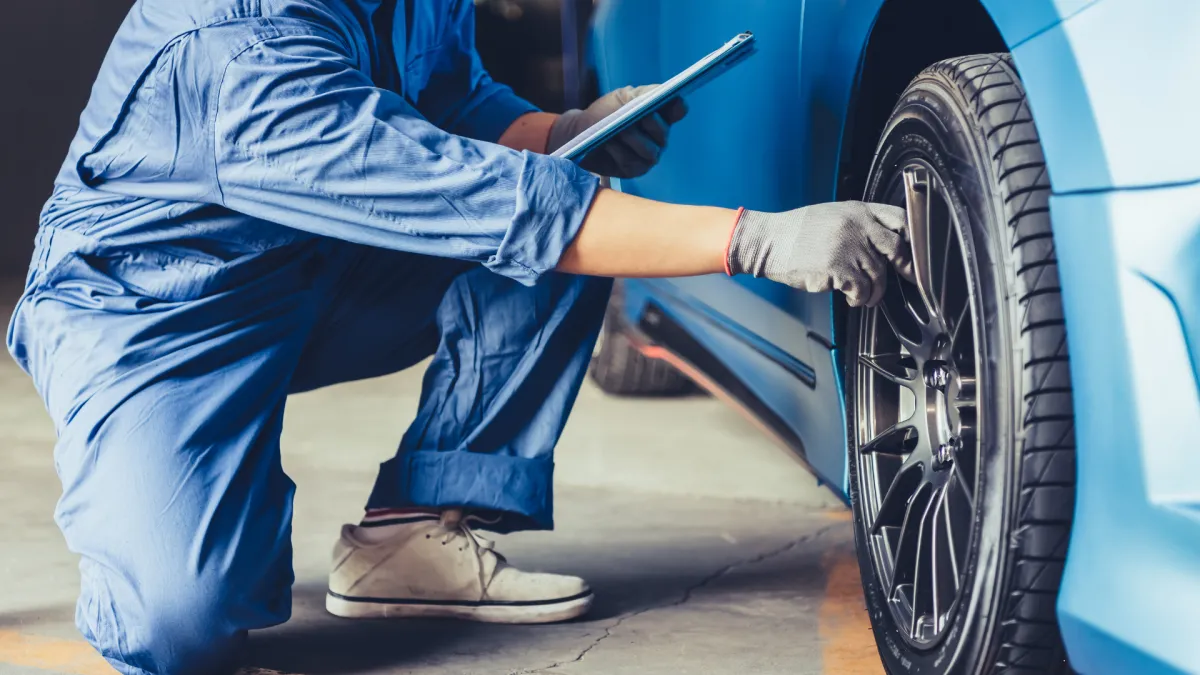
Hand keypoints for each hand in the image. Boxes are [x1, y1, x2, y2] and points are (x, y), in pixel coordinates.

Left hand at [546, 85, 687, 178]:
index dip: (677, 106)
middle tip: (640, 116)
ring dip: (632, 138)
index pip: (677, 110)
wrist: (581, 132)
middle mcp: (659, 137)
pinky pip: (631, 161)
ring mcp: (648, 156)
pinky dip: (618, 151)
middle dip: (651, 124)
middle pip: (663, 132)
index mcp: (660, 115)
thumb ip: (642, 95)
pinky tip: (607, 143)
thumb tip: (663, 93)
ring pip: (649, 150)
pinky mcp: (633, 170)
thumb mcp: (622, 98)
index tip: (670, 99)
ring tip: (617, 130)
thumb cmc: (604, 113)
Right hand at [726, 201, 914, 306]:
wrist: (768, 241)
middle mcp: (857, 226)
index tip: (914, 253)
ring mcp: (848, 247)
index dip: (912, 238)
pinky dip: (859, 298)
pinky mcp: (838, 269)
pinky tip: (851, 299)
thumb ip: (859, 224)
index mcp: (857, 211)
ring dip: (874, 291)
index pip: (899, 219)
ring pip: (878, 275)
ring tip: (864, 296)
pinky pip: (860, 290)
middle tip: (907, 278)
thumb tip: (884, 244)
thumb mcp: (832, 215)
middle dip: (905, 268)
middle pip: (896, 249)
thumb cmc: (796, 232)